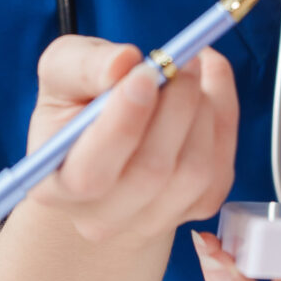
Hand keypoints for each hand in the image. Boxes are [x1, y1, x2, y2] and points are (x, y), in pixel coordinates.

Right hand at [27, 34, 238, 250]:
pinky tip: (208, 87)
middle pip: (152, 172)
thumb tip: (123, 63)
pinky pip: (222, 169)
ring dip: (202, 110)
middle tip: (181, 60)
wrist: (106, 144)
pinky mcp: (195, 210)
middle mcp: (101, 217)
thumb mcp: (63, 71)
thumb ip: (84, 65)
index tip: (146, 72)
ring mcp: (152, 220)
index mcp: (56, 184)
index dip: (124, 123)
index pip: (90, 173)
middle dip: (175, 106)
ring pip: (195, 171)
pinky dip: (224, 118)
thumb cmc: (77, 103)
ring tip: (189, 69)